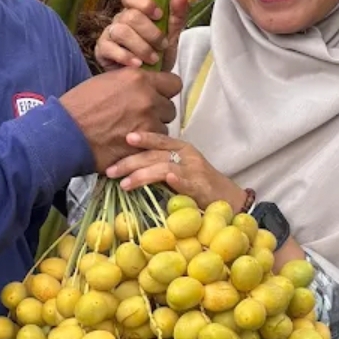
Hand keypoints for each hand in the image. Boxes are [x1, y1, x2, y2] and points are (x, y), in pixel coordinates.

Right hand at [60, 70, 181, 171]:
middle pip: (170, 108)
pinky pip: (153, 146)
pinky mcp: (142, 145)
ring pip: (163, 128)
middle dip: (158, 113)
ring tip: (132, 133)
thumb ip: (131, 82)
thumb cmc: (79, 106)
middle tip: (141, 118)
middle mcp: (148, 98)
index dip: (165, 92)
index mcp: (138, 79)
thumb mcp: (106, 81)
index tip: (158, 97)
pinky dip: (144, 146)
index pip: (173, 83)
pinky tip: (129, 145)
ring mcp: (147, 123)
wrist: (65, 132)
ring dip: (152, 131)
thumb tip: (145, 86)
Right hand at [95, 0, 189, 71]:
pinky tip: (137, 65)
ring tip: (153, 59)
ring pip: (121, 31)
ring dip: (141, 46)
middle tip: (162, 46)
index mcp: (136, 10)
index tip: (159, 15)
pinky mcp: (102, 50)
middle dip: (150, 32)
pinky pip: (109, 48)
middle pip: (130, 15)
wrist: (149, 82)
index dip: (144, 3)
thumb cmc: (159, 55)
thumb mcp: (172, 35)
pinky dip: (126, 57)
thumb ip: (177, 13)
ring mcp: (109, 34)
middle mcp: (120, 19)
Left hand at [106, 132, 247, 211]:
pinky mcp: (200, 187)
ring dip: (142, 175)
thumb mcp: (179, 170)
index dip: (143, 138)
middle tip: (110, 170)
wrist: (228, 201)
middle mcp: (187, 155)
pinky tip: (166, 180)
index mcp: (181, 149)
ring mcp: (194, 171)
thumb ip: (158, 166)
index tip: (124, 138)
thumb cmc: (199, 186)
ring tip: (124, 184)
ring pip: (164, 167)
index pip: (159, 139)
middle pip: (155, 154)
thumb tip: (126, 170)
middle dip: (130, 161)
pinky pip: (185, 181)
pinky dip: (174, 179)